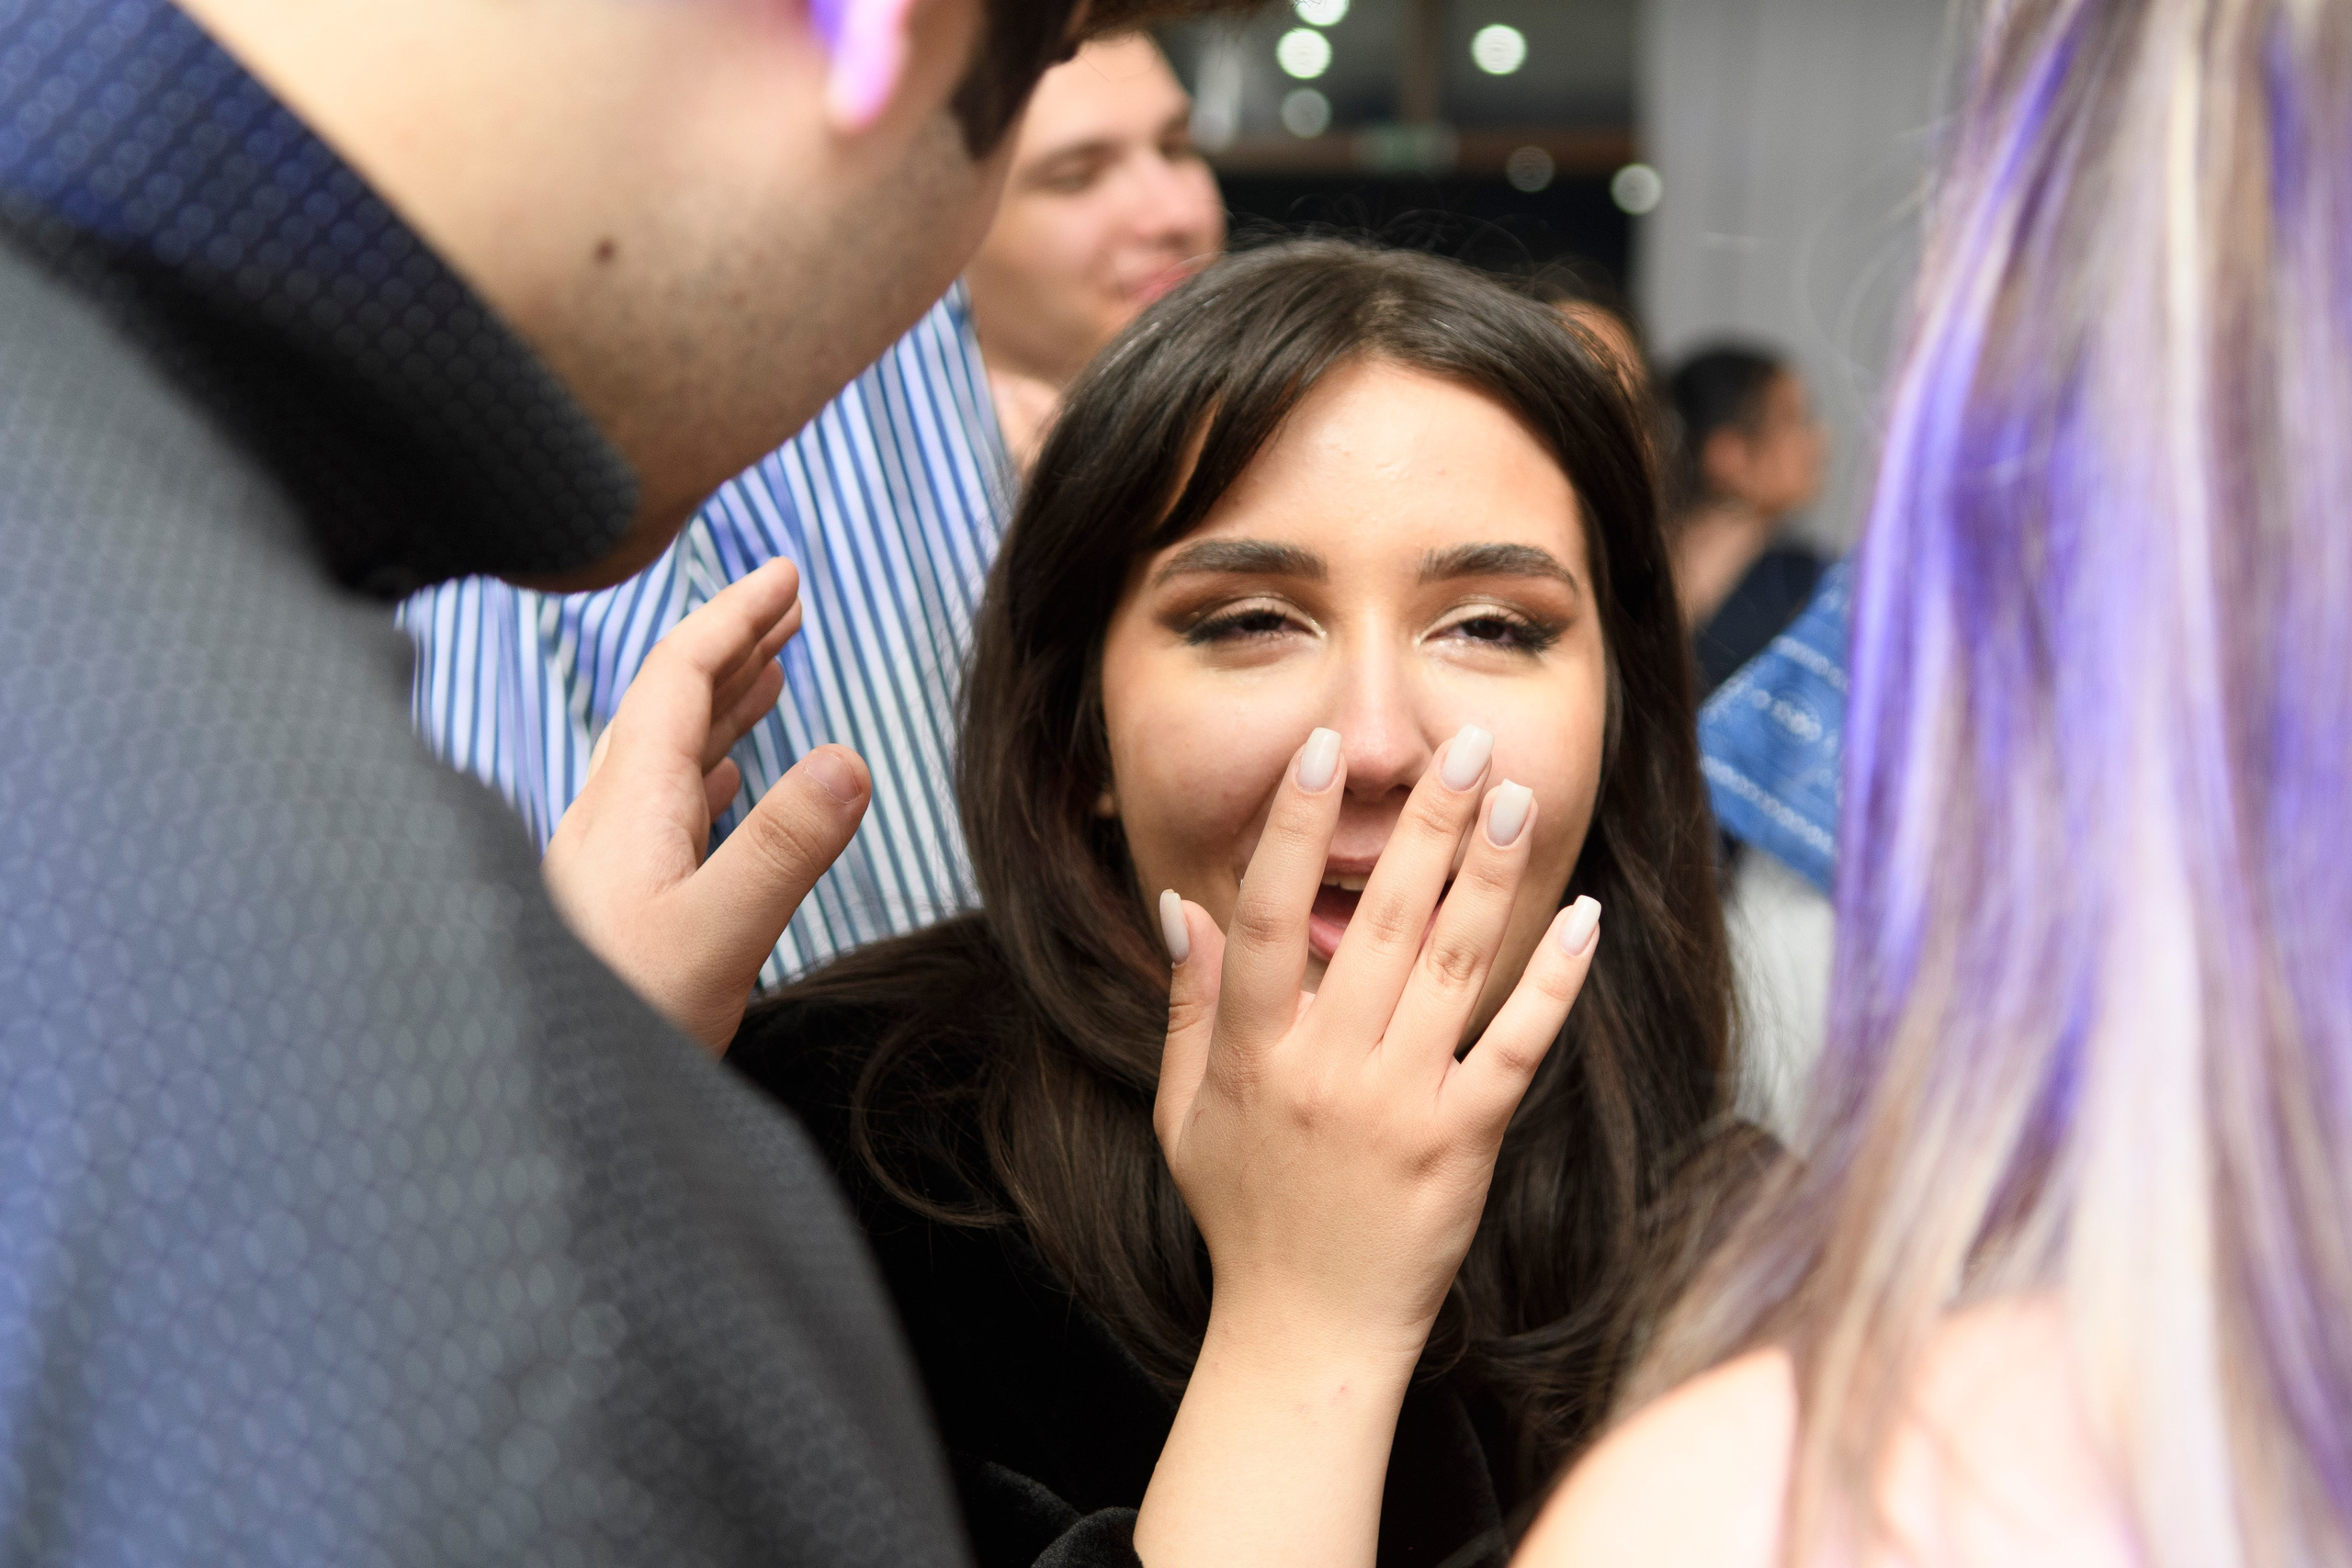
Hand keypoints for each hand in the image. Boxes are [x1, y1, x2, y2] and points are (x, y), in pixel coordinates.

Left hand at [541, 558, 870, 1052]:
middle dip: (732, 646)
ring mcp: (605, 865)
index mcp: (631, 807)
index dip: (736, 616)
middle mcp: (608, 822)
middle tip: (788, 605)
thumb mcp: (716, 937)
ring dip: (722, 706)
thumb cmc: (615, 1027)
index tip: (787, 575)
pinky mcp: (612, 907)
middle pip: (669, 703)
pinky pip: (663, 808)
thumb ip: (784, 849)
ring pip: (666, 754)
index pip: (681, 676)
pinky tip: (723, 787)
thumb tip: (850, 759)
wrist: (522, 1105)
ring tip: (771, 676)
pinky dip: (706, 773)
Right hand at [1133, 724, 1600, 1567]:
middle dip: (1424, 821)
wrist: (1307, 1330)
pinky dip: (1553, 980)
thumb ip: (1189, 1006)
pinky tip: (1582, 916)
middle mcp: (1328, 1066)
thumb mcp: (1185, 1112)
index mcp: (1254, 1051)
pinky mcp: (1464, 1141)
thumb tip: (1183, 905)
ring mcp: (1401, 1103)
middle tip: (1460, 744)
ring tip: (1513, 794)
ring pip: (1454, 964)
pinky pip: (1516, 1046)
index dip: (1296, 827)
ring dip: (1488, 872)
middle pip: (1382, 919)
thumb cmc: (1242, 1215)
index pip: (1272, 915)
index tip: (1323, 751)